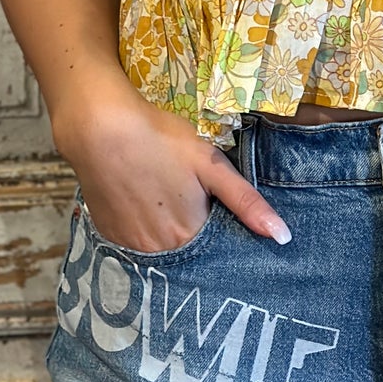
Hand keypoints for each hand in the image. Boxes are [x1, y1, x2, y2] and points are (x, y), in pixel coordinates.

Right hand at [53, 79, 290, 252]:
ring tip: (170, 204)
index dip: (222, 236)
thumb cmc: (161, 141)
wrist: (100, 129)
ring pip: (160, 250)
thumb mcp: (211, 165)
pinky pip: (134, 245)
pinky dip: (144, 231)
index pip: (216, 251)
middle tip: (194, 205)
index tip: (225, 222)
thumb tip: (283, 238)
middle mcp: (159, 251)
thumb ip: (246, 202)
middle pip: (188, 252)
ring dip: (170, 236)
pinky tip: (145, 206)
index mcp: (190, 235)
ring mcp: (129, 246)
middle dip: (197, 238)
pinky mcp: (108, 235)